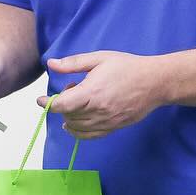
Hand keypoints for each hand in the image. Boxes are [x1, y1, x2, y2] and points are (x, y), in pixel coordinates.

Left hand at [37, 50, 161, 138]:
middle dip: (61, 105)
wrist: (155, 82)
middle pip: (67, 116)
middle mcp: (98, 111)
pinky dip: (78, 132)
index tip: (40, 99)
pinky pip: (90, 136)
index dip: (47, 103)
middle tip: (71, 89)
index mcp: (92, 92)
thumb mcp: (99, 58)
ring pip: (77, 128)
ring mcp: (107, 122)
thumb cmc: (127, 67)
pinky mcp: (114, 127)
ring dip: (69, 117)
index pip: (61, 105)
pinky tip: (75, 124)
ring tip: (78, 101)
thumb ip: (73, 63)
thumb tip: (51, 64)